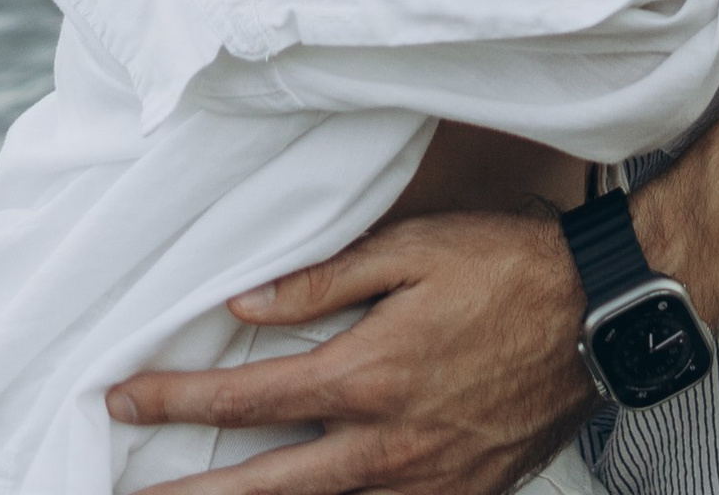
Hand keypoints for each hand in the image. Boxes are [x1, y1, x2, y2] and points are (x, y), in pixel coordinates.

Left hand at [105, 207, 587, 492]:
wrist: (597, 316)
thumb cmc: (508, 266)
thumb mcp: (414, 248)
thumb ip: (324, 282)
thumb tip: (245, 307)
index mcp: (366, 376)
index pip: (246, 397)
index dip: (174, 401)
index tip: (121, 400)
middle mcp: (383, 447)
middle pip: (262, 488)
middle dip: (188, 491)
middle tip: (129, 492)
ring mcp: (420, 486)